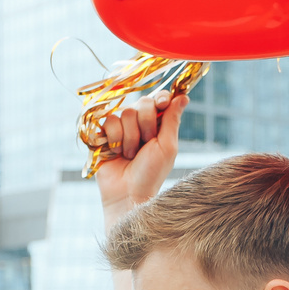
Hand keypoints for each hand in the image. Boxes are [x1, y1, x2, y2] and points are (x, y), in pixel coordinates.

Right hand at [96, 91, 184, 222]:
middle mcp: (140, 123)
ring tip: (130, 155)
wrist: (127, 193)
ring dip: (130, 137)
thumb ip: (172, 120)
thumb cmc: (151, 174)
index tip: (163, 103)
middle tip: (146, 145)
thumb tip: (183, 97)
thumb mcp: (167, 147)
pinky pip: (110, 120)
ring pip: (126, 112)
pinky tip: (117, 153)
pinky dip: (115, 138)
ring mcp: (122, 127)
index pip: (160, 98)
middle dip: (146, 125)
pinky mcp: (105, 133)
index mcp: (158, 124)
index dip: (161, 98)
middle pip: (143, 102)